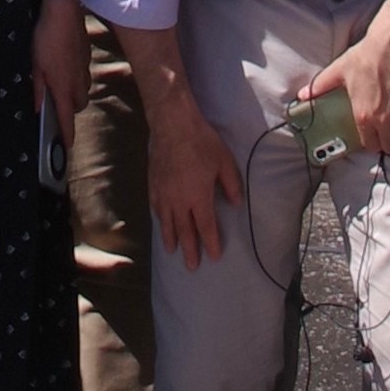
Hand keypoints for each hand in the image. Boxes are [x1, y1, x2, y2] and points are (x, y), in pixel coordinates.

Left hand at [32, 0, 91, 126]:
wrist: (64, 13)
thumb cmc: (46, 39)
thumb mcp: (35, 66)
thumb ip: (38, 89)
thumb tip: (39, 109)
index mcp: (63, 86)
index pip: (67, 118)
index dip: (67, 134)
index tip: (67, 146)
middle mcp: (78, 82)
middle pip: (79, 106)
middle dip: (71, 110)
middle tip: (58, 106)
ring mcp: (85, 69)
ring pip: (83, 90)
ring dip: (74, 93)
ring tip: (60, 85)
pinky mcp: (87, 57)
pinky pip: (84, 75)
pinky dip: (77, 77)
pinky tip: (66, 66)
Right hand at [144, 82, 241, 269]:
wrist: (173, 124)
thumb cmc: (202, 142)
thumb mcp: (225, 162)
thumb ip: (231, 185)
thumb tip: (236, 204)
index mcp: (199, 197)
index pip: (205, 227)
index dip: (211, 243)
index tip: (214, 256)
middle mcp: (179, 201)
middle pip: (184, 231)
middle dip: (189, 250)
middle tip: (191, 266)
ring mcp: (164, 193)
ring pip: (167, 223)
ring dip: (171, 239)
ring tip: (173, 251)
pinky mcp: (153, 184)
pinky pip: (156, 208)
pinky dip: (159, 219)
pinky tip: (161, 223)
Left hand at [301, 13, 389, 153]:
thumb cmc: (364, 57)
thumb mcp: (337, 71)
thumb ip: (319, 87)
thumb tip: (301, 95)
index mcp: (362, 116)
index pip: (369, 146)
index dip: (371, 144)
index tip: (373, 137)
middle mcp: (382, 120)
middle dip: (389, 144)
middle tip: (388, 134)